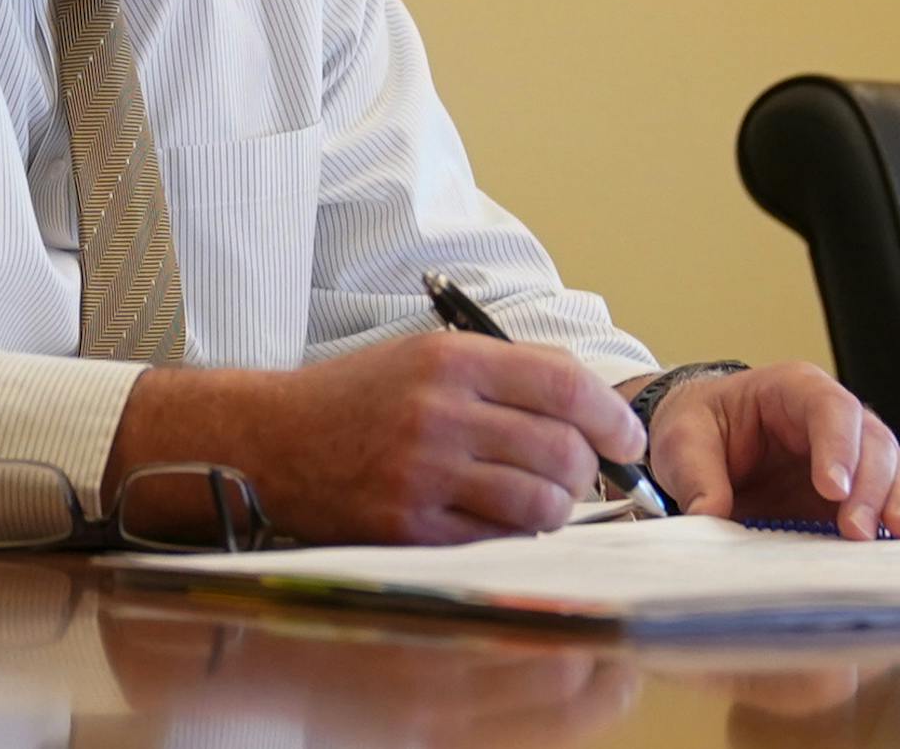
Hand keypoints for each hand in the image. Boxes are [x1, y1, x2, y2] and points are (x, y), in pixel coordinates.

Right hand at [108, 335, 644, 546]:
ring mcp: (424, 475)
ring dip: (554, 509)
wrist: (272, 441)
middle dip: (586, 470)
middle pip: (560, 450)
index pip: (565, 387)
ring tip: (540, 502)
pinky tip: (500, 524)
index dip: (612, 417)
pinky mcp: (408, 528)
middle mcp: (440, 413)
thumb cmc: (357, 398)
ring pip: (538, 504)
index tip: (627, 437)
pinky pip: (494, 542)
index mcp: (452, 360)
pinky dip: (512, 538)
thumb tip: (589, 400)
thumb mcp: (427, 356)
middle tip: (578, 474)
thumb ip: (505, 370)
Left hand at [641, 361, 899, 539]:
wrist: (706, 445)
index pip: (830, 408)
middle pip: (874, 441)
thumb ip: (696, 476)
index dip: (838, 446)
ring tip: (897, 537)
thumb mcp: (682, 443)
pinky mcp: (864, 488)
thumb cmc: (699, 428)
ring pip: (899, 466)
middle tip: (859, 531)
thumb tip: (710, 516)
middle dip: (873, 486)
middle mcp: (835, 418)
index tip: (832, 489)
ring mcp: (855, 453)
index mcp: (793, 390)